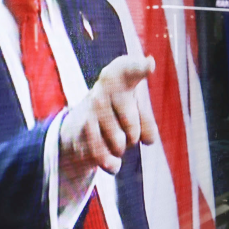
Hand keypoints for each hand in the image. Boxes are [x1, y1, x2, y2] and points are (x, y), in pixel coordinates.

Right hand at [59, 55, 158, 188]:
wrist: (81, 122)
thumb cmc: (120, 109)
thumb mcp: (137, 110)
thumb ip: (147, 124)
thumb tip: (148, 138)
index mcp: (119, 76)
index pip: (130, 70)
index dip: (140, 68)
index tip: (150, 64)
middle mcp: (102, 91)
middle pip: (133, 129)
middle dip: (134, 135)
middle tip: (124, 124)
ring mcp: (89, 111)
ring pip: (120, 144)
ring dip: (121, 148)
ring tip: (114, 136)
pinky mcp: (79, 132)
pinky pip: (105, 157)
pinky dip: (112, 163)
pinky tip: (111, 158)